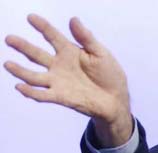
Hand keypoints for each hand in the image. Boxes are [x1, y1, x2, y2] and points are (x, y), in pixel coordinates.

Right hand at [4, 14, 132, 146]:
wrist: (115, 99)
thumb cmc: (110, 74)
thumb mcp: (100, 53)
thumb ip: (86, 38)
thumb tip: (73, 19)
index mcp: (70, 52)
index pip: (53, 36)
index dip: (42, 27)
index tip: (31, 18)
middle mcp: (60, 65)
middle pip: (37, 54)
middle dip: (23, 46)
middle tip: (9, 39)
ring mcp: (59, 81)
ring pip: (35, 76)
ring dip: (21, 71)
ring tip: (8, 64)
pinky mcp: (61, 97)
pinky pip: (42, 95)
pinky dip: (31, 92)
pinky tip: (20, 87)